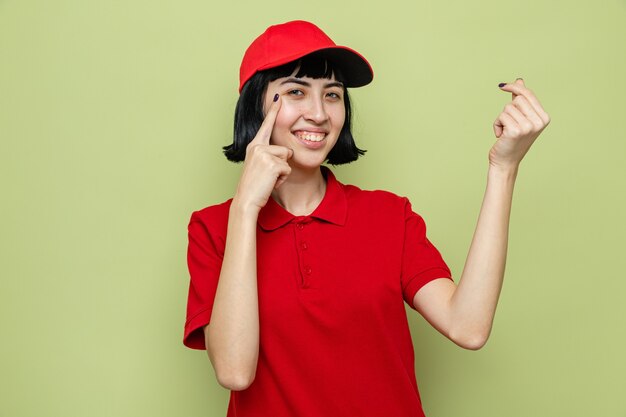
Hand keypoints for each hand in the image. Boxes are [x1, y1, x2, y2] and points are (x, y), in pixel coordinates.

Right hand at [233, 94, 293, 211]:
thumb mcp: (259, 166)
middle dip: (281, 164)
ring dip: (282, 172)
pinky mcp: (272, 163)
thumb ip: (267, 155)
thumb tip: (284, 151)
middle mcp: (257, 146)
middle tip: (266, 176)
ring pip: (287, 159)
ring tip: (268, 179)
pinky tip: (270, 182)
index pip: (266, 125)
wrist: (246, 199)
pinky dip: (282, 179)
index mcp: (254, 145)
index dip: (273, 111)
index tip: (278, 97)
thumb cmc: (254, 186)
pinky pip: (287, 169)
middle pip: (284, 149)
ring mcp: (264, 154)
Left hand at [490, 79, 550, 169]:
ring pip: (507, 108)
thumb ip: (521, 100)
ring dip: (501, 119)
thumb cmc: (512, 140)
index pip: (528, 94)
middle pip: (517, 100)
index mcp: (544, 117)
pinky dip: (497, 125)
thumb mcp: (520, 118)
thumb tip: (519, 80)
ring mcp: (528, 127)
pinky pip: (501, 116)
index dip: (515, 87)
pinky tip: (501, 136)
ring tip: (506, 132)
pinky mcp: (515, 131)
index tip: (502, 86)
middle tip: (509, 125)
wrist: (506, 161)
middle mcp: (539, 122)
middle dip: (508, 110)